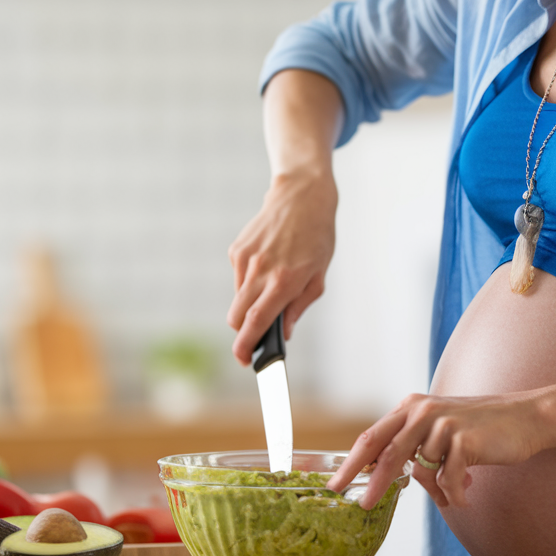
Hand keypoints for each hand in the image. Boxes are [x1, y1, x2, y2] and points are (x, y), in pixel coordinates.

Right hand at [227, 172, 337, 364]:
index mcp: (284, 280)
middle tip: (255, 338)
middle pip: (237, 316)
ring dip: (250, 304)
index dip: (246, 345)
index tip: (244, 359)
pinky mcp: (237, 249)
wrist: (301, 196)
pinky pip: (238, 278)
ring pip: (238, 298)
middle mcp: (260, 270)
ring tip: (273, 285)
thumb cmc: (316, 236)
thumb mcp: (318, 275)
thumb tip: (282, 332)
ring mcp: (245, 259)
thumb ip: (299, 306)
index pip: (256, 321)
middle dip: (243, 332)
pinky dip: (249, 282)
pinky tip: (267, 265)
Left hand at [327, 392, 550, 509]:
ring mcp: (443, 423)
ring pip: (422, 471)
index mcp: (411, 407)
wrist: (524, 418)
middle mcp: (422, 411)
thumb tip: (393, 481)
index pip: (372, 437)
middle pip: (386, 453)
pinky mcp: (463, 438)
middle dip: (372, 483)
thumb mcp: (440, 432)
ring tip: (454, 492)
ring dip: (438, 490)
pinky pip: (448, 479)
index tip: (336, 484)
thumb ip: (415, 450)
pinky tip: (465, 495)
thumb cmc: (481, 428)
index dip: (351, 463)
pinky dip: (455, 494)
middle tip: (362, 504)